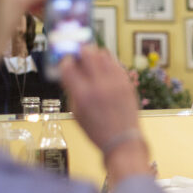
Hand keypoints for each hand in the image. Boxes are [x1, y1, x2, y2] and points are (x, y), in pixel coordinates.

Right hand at [59, 46, 149, 171]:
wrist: (122, 140)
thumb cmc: (97, 130)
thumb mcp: (76, 113)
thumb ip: (72, 90)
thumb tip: (68, 71)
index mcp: (82, 95)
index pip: (68, 66)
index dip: (65, 62)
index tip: (66, 63)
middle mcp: (99, 86)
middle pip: (87, 52)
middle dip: (80, 52)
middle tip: (79, 56)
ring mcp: (115, 82)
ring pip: (103, 53)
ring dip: (95, 54)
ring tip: (92, 62)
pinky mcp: (127, 82)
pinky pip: (115, 62)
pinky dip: (107, 62)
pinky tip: (104, 69)